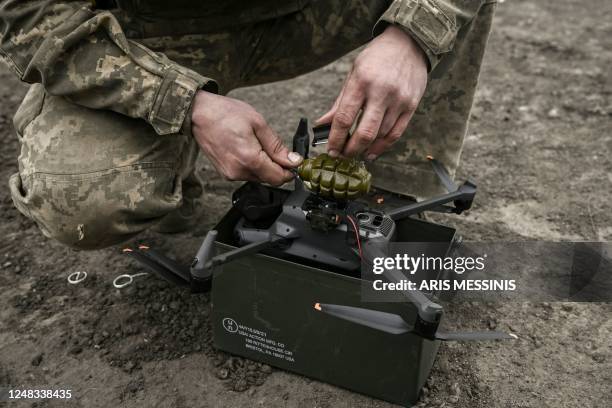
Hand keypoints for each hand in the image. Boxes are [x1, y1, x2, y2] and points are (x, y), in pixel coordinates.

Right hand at [191, 91, 301, 185]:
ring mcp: (230, 174)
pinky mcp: (225, 173)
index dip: (290, 170)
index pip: (278, 178)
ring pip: (258, 177)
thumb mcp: (258, 124)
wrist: (198, 113)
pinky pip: (246, 174)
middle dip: (276, 165)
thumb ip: (277, 146)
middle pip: (269, 178)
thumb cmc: (225, 113)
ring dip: (263, 164)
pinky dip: (251, 164)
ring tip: (254, 143)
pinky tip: (246, 148)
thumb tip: (293, 160)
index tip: (293, 161)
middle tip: (271, 145)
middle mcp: (239, 172)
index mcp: (249, 159)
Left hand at [317, 25, 427, 159]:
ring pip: (380, 135)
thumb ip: (340, 102)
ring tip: (356, 152)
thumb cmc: (377, 58)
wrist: (409, 42)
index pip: (344, 118)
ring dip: (366, 148)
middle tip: (343, 156)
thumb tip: (322, 124)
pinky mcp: (411, 105)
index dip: (335, 139)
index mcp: (361, 82)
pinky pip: (396, 133)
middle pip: (365, 132)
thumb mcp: (353, 73)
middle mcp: (381, 92)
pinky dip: (383, 146)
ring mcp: (399, 100)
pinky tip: (372, 152)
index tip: (330, 150)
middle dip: (351, 150)